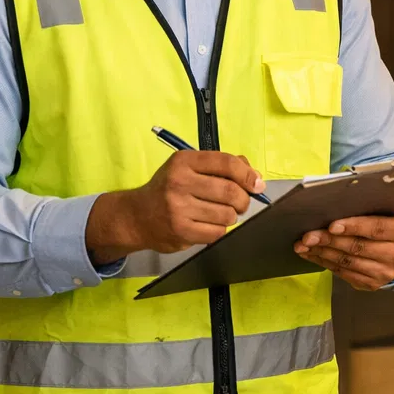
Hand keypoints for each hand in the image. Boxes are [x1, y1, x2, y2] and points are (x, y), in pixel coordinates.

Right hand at [87, 151, 262, 261]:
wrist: (136, 216)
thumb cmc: (168, 188)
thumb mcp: (189, 168)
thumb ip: (221, 166)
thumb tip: (255, 176)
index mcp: (184, 161)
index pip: (227, 163)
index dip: (248, 174)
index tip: (257, 184)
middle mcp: (179, 182)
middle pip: (230, 191)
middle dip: (243, 199)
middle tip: (240, 203)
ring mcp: (178, 208)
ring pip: (227, 214)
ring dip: (231, 216)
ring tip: (220, 213)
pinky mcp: (180, 231)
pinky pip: (217, 232)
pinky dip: (219, 230)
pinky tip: (208, 224)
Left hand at [295, 209, 393, 289]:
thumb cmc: (389, 221)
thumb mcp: (387, 210)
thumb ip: (367, 208)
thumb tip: (334, 205)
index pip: (376, 228)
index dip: (353, 226)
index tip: (331, 225)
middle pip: (358, 247)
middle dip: (329, 241)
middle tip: (307, 236)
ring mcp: (385, 273)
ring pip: (348, 263)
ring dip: (322, 254)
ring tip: (304, 246)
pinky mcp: (373, 284)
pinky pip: (345, 274)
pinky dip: (326, 264)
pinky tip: (313, 255)